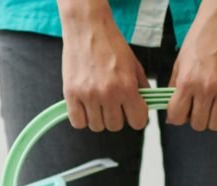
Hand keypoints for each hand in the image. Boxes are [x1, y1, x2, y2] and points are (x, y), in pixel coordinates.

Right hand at [59, 0, 148, 131]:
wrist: (88, 29)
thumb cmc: (110, 44)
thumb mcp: (134, 64)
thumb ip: (141, 87)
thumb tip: (144, 106)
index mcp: (127, 86)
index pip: (138, 122)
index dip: (136, 118)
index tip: (131, 114)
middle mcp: (108, 94)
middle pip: (115, 126)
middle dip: (115, 117)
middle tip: (112, 104)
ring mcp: (89, 96)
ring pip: (96, 126)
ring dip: (98, 118)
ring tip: (97, 102)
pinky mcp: (71, 96)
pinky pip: (78, 123)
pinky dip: (82, 119)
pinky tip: (84, 107)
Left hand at [166, 0, 216, 130]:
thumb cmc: (201, 39)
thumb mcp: (179, 64)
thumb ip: (174, 90)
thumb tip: (172, 113)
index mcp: (187, 82)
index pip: (176, 118)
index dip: (177, 117)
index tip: (182, 112)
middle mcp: (206, 88)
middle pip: (198, 124)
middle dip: (196, 118)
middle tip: (199, 106)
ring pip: (216, 124)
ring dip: (212, 119)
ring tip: (212, 105)